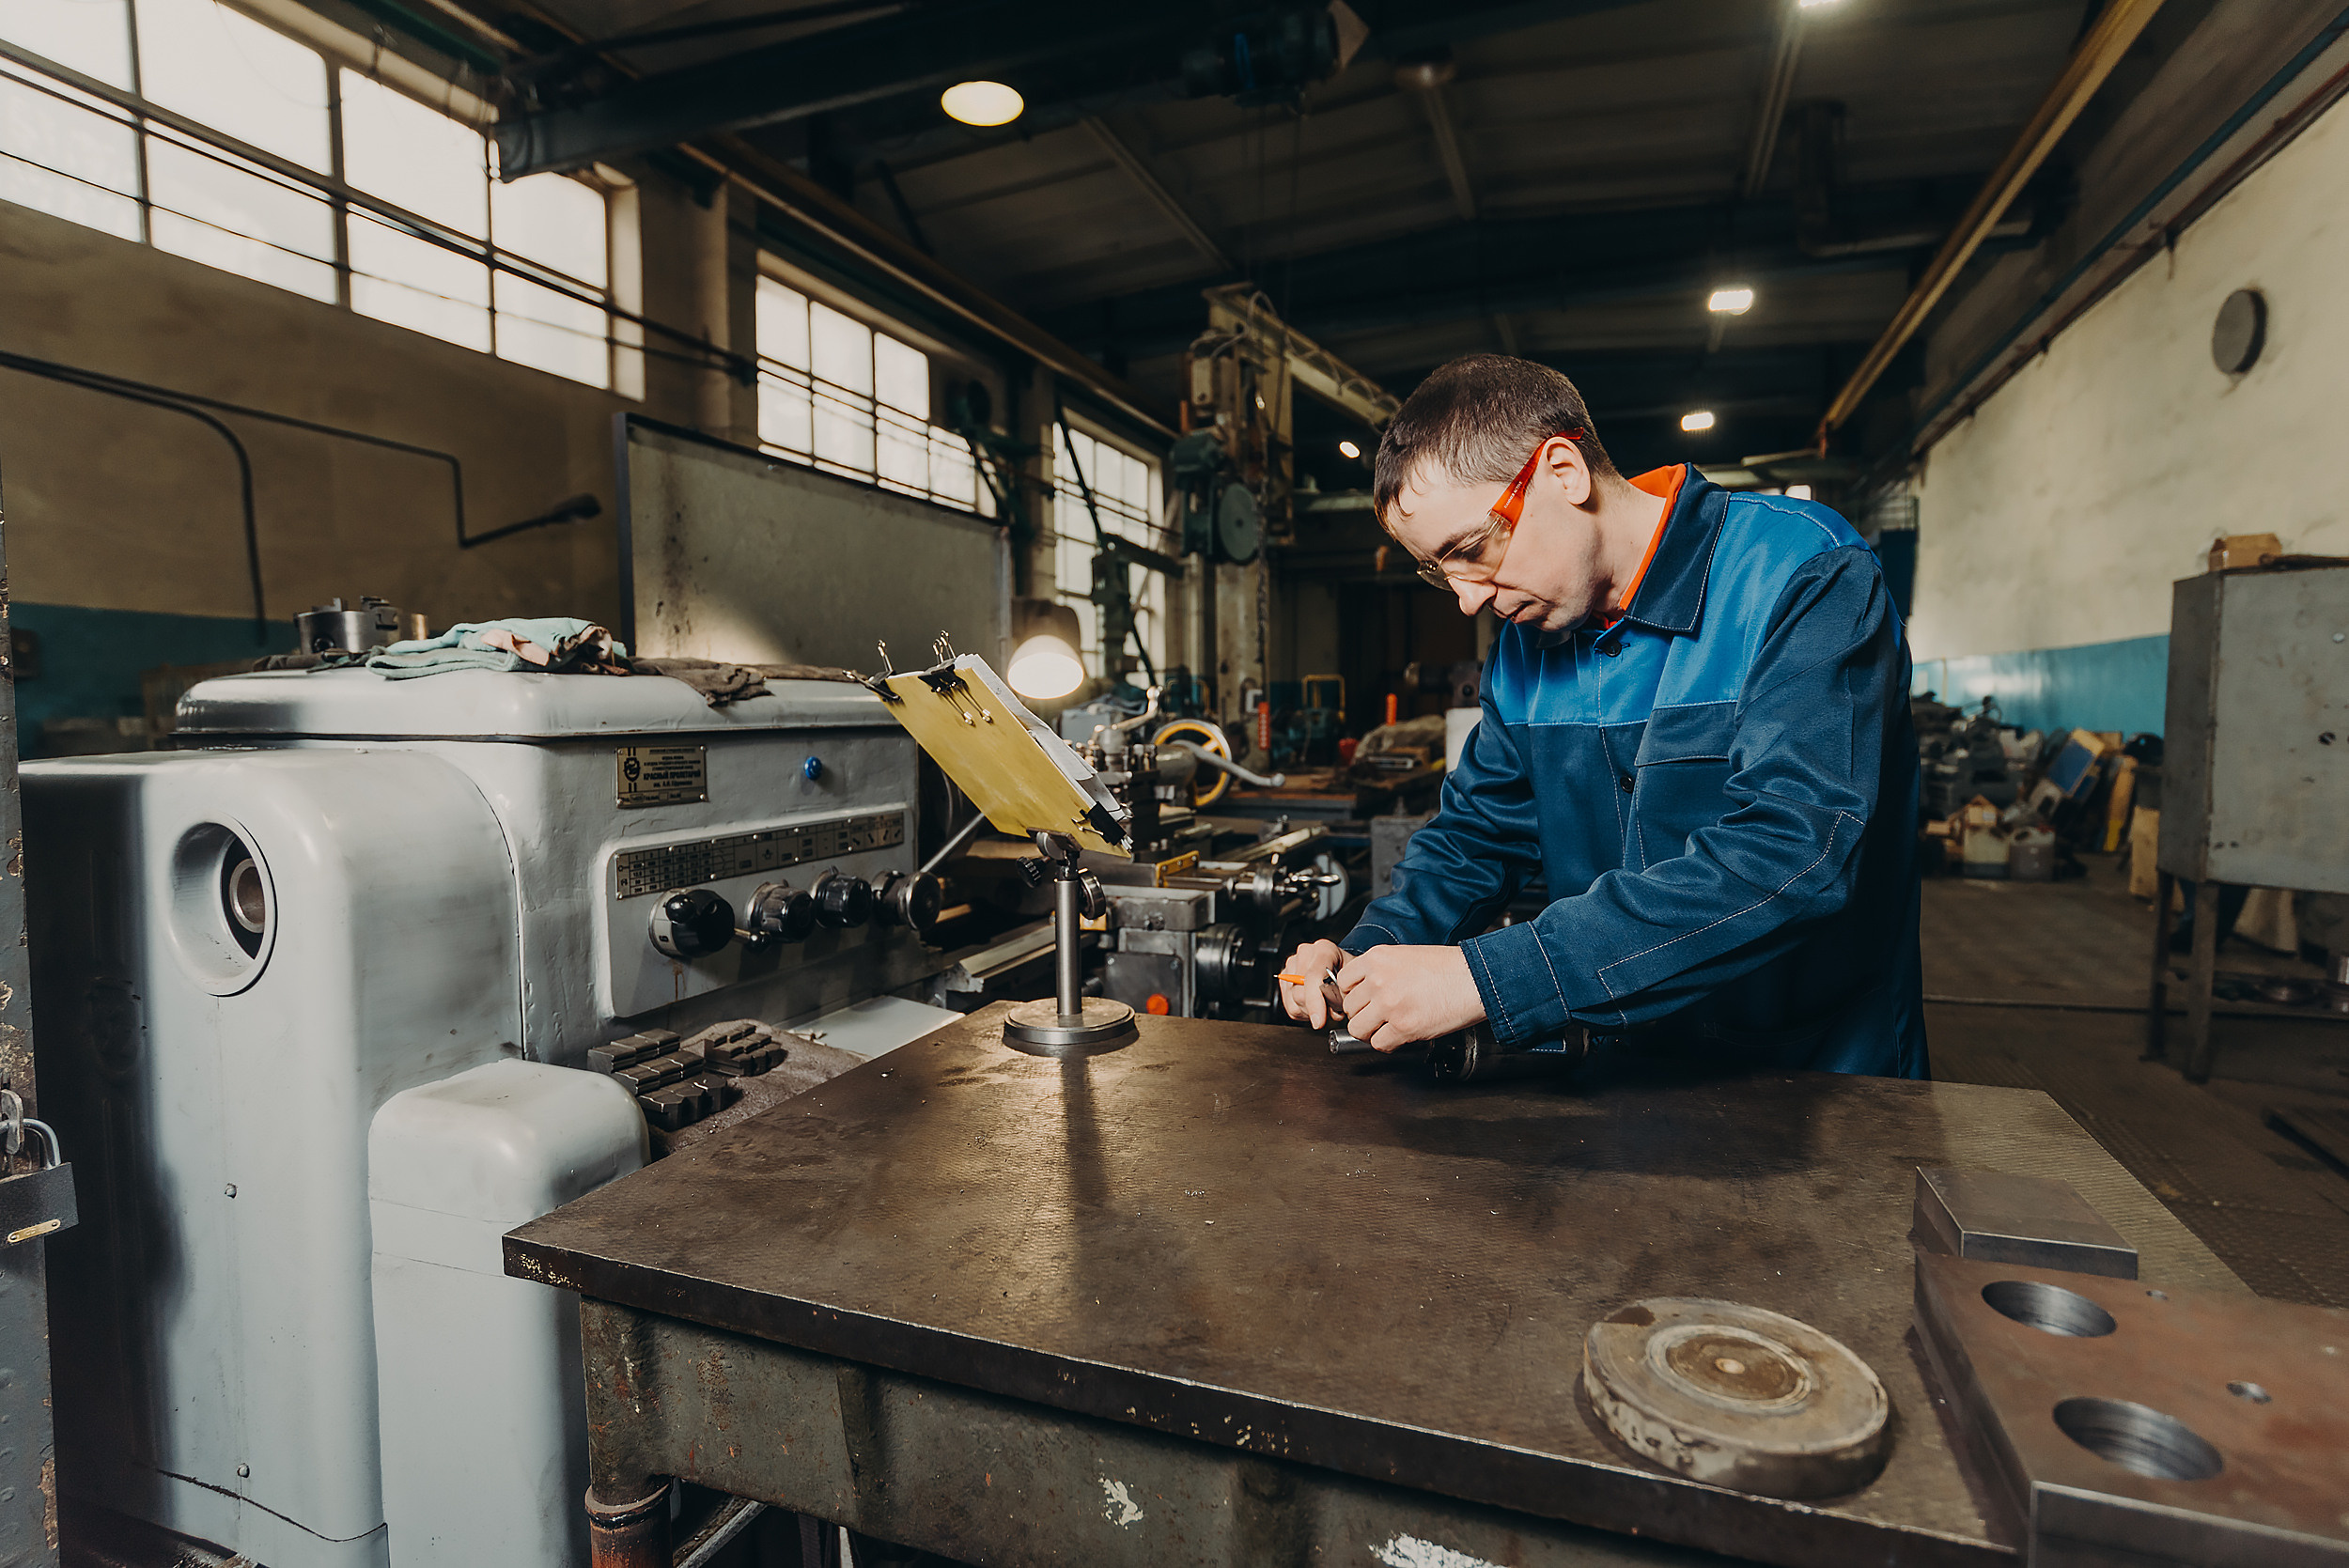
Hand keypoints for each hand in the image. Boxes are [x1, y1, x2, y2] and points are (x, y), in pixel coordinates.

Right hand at [1277, 938, 1348, 1027]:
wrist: (1341, 968)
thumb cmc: (1348, 974)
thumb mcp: (1354, 981)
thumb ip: (1345, 995)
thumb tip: (1333, 1012)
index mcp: (1324, 949)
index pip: (1313, 976)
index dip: (1315, 1002)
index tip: (1319, 1021)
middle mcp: (1305, 953)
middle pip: (1300, 992)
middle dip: (1316, 1009)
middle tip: (1331, 1009)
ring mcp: (1292, 964)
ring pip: (1293, 1001)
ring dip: (1310, 1012)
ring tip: (1324, 1006)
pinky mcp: (1284, 978)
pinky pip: (1289, 1006)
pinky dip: (1303, 1012)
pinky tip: (1314, 1005)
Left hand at [1336, 946, 1486, 1051]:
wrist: (1475, 978)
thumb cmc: (1448, 967)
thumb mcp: (1406, 956)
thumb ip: (1381, 970)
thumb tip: (1365, 990)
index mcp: (1377, 958)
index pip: (1343, 981)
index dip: (1353, 993)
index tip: (1363, 999)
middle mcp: (1378, 980)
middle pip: (1349, 1008)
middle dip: (1363, 1014)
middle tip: (1379, 1015)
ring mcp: (1389, 1004)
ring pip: (1358, 1029)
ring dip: (1372, 1031)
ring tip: (1388, 1027)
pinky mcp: (1403, 1026)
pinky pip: (1379, 1044)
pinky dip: (1388, 1043)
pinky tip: (1400, 1035)